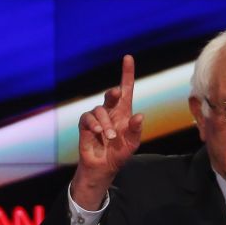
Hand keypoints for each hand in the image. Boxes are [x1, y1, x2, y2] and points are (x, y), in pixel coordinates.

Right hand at [71, 54, 144, 209]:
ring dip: (105, 124)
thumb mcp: (133, 143)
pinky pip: (88, 119)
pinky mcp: (85, 125)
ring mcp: (97, 118)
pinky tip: (99, 133)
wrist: (104, 166)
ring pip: (100, 111)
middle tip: (117, 94)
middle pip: (111, 95)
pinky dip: (94, 124)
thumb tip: (140, 115)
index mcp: (124, 112)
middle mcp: (110, 111)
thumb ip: (136, 129)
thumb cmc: (120, 153)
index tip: (128, 58)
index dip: (127, 73)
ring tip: (110, 137)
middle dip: (113, 93)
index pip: (127, 89)